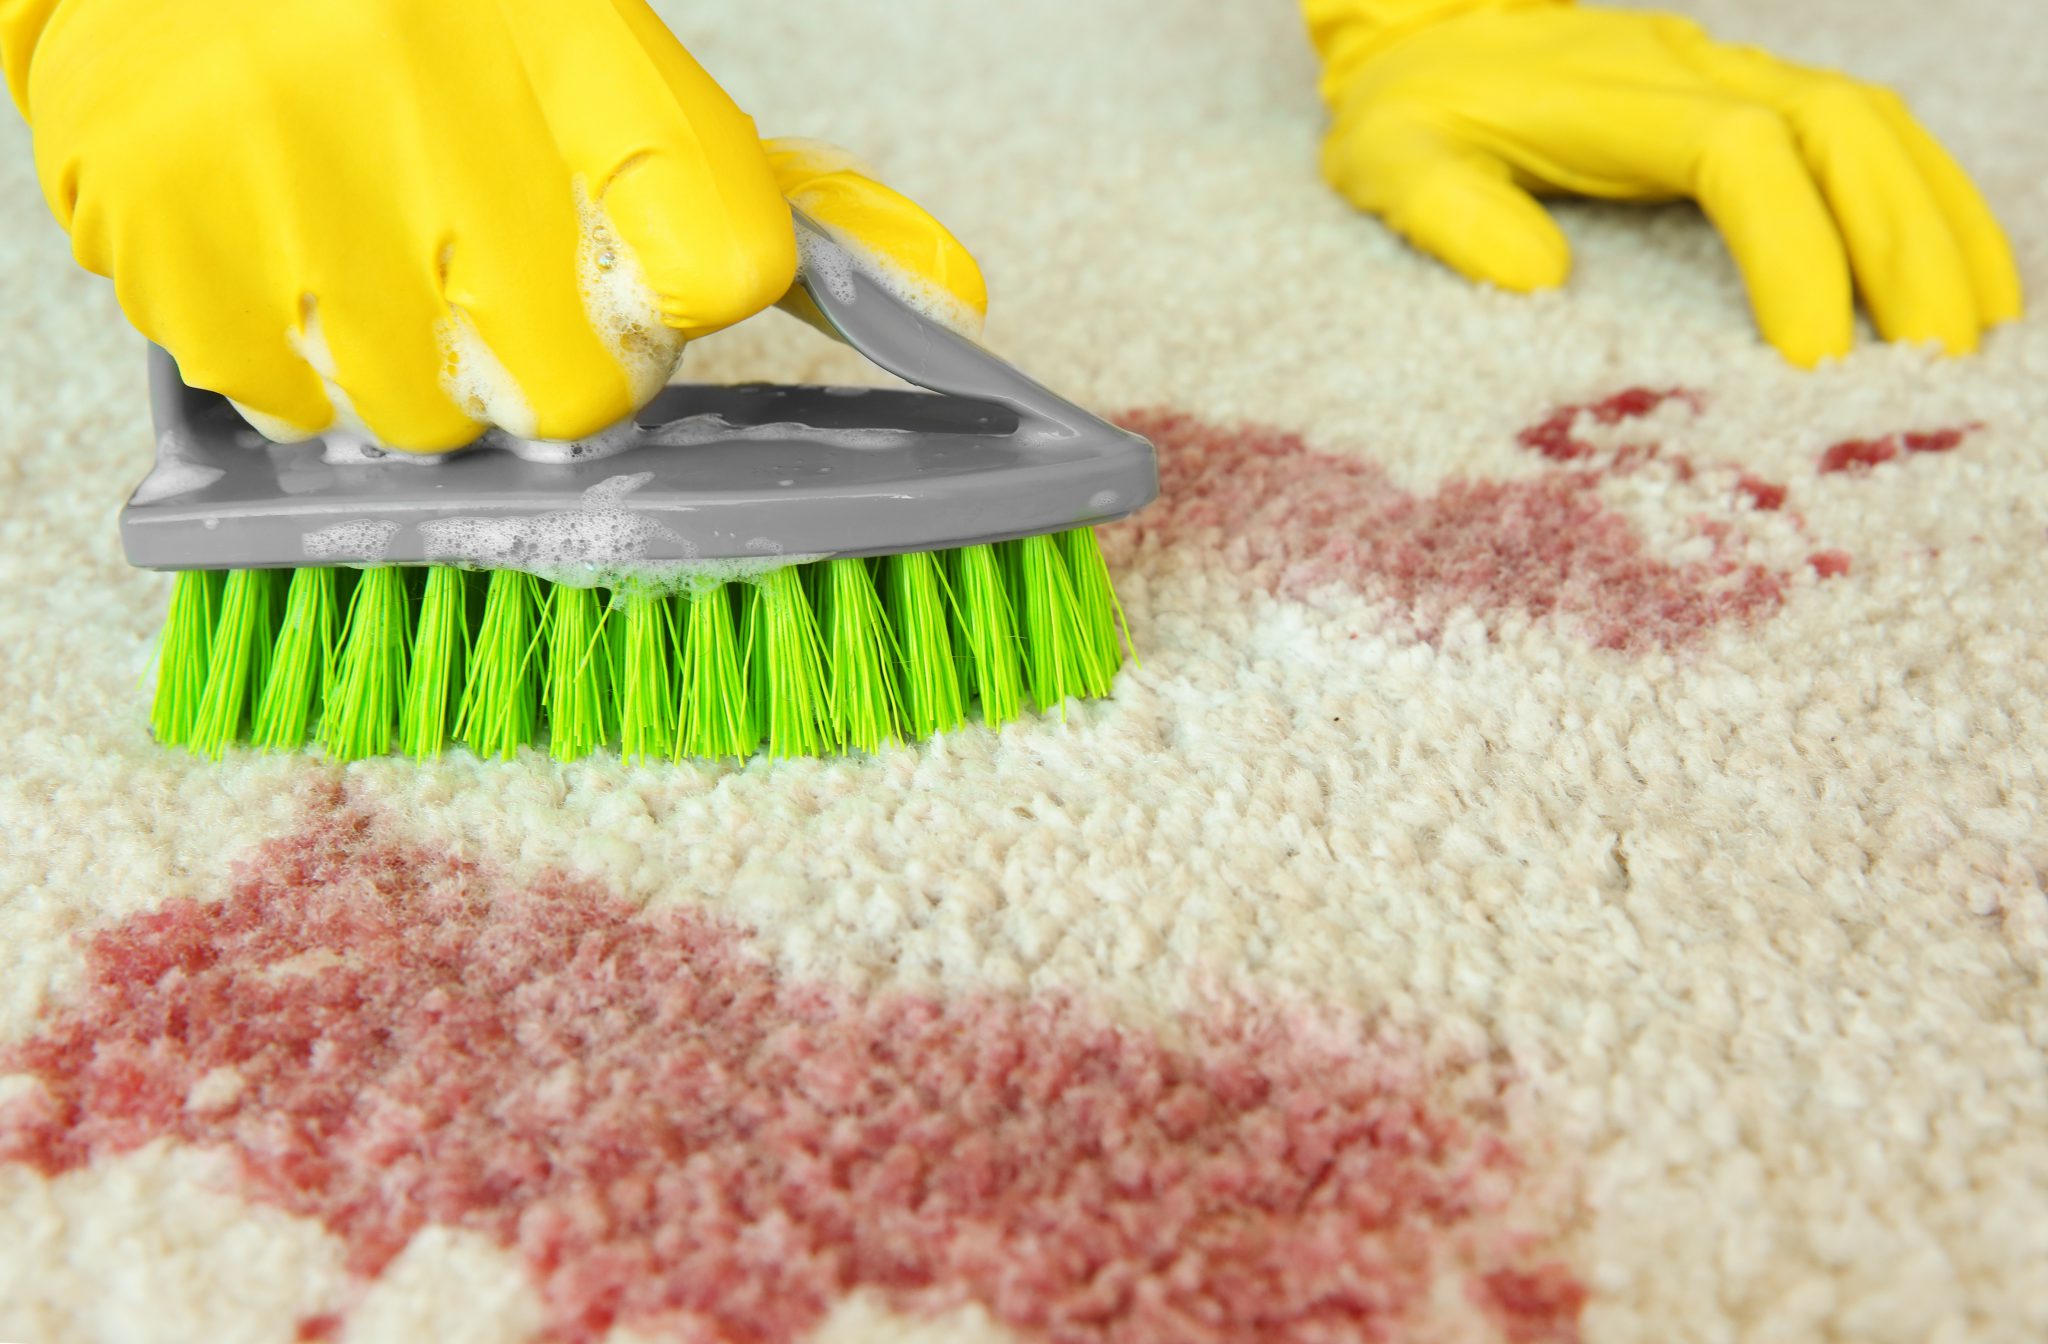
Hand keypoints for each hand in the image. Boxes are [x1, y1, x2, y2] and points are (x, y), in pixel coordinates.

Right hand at [7, 0, 797, 450]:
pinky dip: (296, 363)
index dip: (694, 308)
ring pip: (426, 423)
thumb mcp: (613, 64)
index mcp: (577, 41)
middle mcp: (436, 99)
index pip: (728, 263)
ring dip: (417, 375)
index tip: (652, 286)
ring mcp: (289, 168)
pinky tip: (286, 257)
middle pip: (579, 395)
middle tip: (497, 287)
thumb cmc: (433, 17)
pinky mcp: (164, 228)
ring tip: (377, 255)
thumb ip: (787, 193)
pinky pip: (288, 405)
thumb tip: (948, 303)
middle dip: (551, 370)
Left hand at [1303, 0, 2022, 364]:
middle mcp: (1699, 71)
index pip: (1740, 156)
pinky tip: (1958, 274)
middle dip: (1903, 247)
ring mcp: (1737, 74)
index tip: (1813, 358)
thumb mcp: (1388, 163)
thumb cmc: (1411, 114)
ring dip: (1937, 222)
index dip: (1791, 249)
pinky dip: (1925, 198)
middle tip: (1935, 365)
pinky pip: (1866, 134)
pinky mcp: (1754, 96)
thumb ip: (1446, 213)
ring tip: (1976, 332)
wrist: (1429, 33)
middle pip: (1842, 134)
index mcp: (1616, 96)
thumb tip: (1536, 275)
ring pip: (1874, 127)